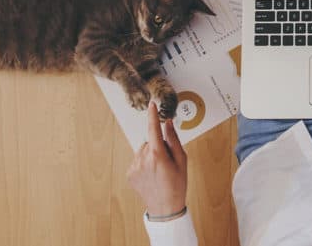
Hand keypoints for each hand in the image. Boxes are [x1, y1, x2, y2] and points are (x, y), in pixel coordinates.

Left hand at [126, 102, 188, 217]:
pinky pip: (137, 160)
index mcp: (157, 154)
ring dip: (150, 155)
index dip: (152, 115)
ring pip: (143, 151)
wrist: (165, 208)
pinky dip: (144, 163)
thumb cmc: (177, 184)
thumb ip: (174, 140)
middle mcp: (143, 159)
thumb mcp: (182, 160)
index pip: (153, 129)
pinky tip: (151, 175)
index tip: (152, 104)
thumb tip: (168, 124)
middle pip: (150, 142)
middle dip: (158, 146)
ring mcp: (134, 167)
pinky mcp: (129, 174)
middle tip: (167, 161)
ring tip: (159, 171)